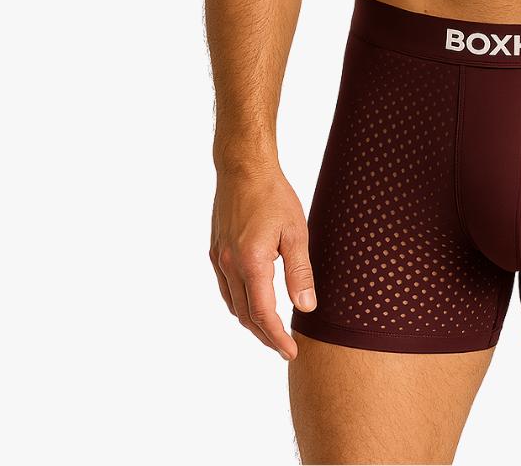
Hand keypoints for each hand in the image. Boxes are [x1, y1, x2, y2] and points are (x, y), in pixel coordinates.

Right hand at [209, 166, 315, 359]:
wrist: (243, 168)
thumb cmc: (274, 196)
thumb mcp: (296, 232)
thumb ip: (300, 272)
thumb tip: (305, 307)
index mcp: (251, 262)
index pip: (263, 313)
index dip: (276, 338)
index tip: (291, 352)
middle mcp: (230, 265)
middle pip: (245, 315)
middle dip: (265, 335)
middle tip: (284, 348)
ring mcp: (219, 258)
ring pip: (233, 304)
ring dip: (251, 322)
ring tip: (271, 331)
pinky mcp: (215, 251)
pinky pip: (226, 288)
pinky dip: (239, 303)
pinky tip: (253, 303)